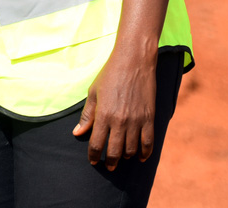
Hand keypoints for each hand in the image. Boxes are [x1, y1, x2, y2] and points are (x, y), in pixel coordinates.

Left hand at [71, 47, 156, 169]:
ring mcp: (136, 121)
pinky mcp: (149, 118)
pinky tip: (139, 157)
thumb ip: (87, 115)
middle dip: (110, 162)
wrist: (134, 62)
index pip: (97, 144)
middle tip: (109, 167)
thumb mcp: (93, 93)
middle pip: (115, 152)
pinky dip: (144, 153)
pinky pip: (148, 142)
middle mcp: (120, 121)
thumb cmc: (110, 74)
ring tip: (122, 158)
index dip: (94, 156)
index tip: (93, 161)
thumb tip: (77, 133)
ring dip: (126, 157)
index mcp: (103, 115)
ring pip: (132, 150)